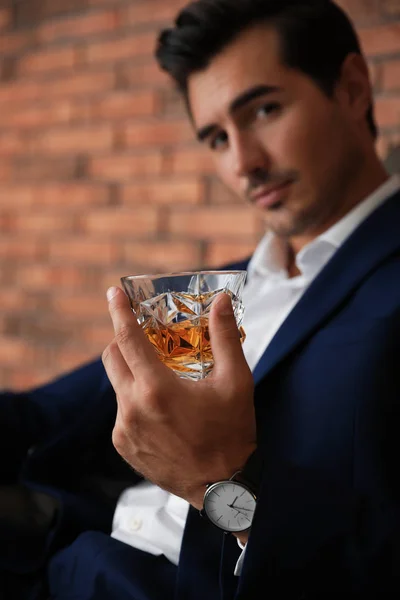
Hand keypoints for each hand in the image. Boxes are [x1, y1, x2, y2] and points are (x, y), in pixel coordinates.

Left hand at [102, 287, 255, 508]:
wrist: (223, 488)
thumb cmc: (232, 432)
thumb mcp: (236, 381)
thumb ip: (224, 336)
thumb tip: (220, 300)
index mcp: (157, 388)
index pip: (128, 338)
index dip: (119, 312)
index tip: (112, 293)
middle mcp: (132, 408)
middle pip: (112, 358)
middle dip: (123, 341)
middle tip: (145, 339)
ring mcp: (124, 429)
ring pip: (118, 386)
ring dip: (134, 375)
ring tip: (163, 382)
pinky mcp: (123, 446)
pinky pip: (121, 412)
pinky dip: (136, 401)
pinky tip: (162, 412)